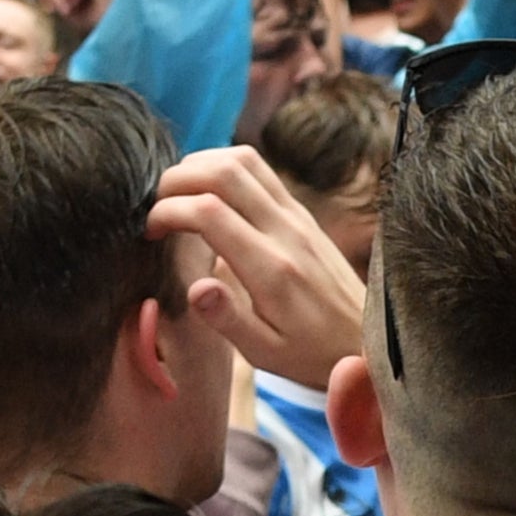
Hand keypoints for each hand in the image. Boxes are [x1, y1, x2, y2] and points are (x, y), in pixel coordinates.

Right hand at [151, 146, 367, 396]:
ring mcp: (297, 217)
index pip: (209, 213)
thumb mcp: (265, 354)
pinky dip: (226, 166)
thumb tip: (196, 287)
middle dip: (177, 178)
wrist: (365, 340)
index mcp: (271, 270)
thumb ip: (228, 320)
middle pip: (225, 173)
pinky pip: (262, 171)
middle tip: (155, 204)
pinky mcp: (302, 213)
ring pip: (245, 161)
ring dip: (202, 164)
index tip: (150, 230)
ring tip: (177, 191)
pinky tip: (208, 190)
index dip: (168, 210)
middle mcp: (286, 233)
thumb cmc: (310, 354)